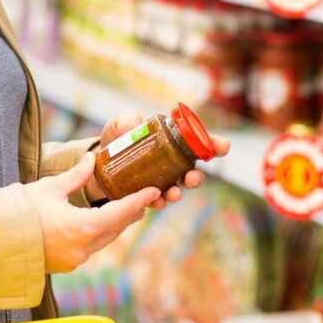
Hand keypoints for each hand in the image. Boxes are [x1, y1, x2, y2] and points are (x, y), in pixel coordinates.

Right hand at [24, 153, 159, 273]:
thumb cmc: (21, 210)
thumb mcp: (51, 188)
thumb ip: (77, 176)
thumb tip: (91, 159)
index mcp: (84, 227)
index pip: (121, 212)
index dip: (139, 200)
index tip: (154, 191)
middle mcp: (84, 247)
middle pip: (116, 228)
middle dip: (130, 212)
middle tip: (143, 198)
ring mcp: (75, 259)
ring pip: (104, 239)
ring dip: (116, 224)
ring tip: (127, 210)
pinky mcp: (66, 264)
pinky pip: (91, 247)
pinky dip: (100, 234)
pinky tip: (101, 224)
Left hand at [85, 110, 231, 209]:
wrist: (98, 160)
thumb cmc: (118, 138)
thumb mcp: (121, 124)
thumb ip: (127, 120)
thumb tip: (131, 128)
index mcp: (172, 142)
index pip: (198, 143)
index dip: (214, 145)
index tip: (224, 146)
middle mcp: (171, 163)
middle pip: (192, 172)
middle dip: (197, 177)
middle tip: (192, 178)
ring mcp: (161, 181)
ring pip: (178, 189)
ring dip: (178, 193)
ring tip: (173, 194)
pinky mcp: (146, 194)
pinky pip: (157, 200)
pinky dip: (158, 202)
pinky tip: (156, 201)